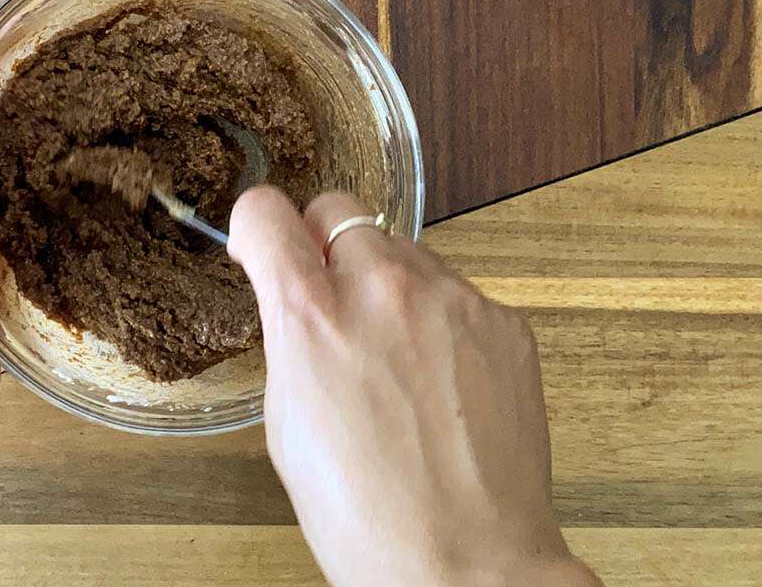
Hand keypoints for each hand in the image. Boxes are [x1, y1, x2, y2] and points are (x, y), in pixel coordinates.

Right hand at [228, 188, 601, 586]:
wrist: (466, 563)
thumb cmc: (365, 513)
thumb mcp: (288, 420)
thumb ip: (291, 337)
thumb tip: (296, 296)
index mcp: (310, 315)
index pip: (266, 212)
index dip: (259, 228)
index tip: (266, 245)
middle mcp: (382, 288)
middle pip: (339, 210)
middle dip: (327, 249)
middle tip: (335, 307)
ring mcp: (452, 299)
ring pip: (402, 248)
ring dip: (387, 282)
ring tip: (396, 359)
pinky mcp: (503, 319)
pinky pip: (456, 291)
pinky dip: (440, 318)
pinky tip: (441, 381)